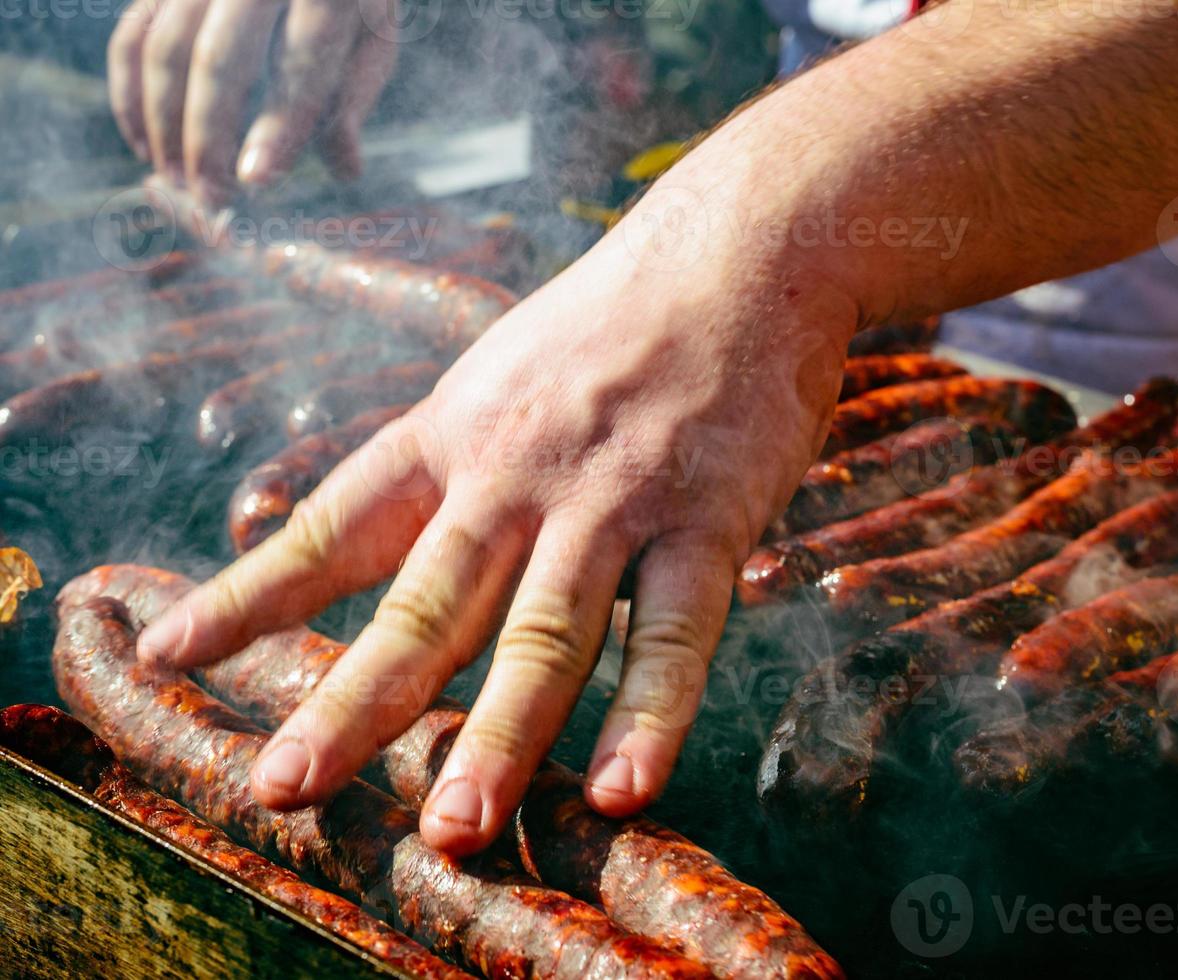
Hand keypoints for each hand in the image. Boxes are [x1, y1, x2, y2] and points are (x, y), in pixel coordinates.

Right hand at [108, 0, 399, 204]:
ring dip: (164, 124)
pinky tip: (144, 146)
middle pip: (219, 59)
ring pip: (165, 49)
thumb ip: (354, 94)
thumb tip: (344, 167)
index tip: (255, 180)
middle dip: (208, 137)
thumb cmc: (348, 1)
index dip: (277, 125)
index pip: (301, 62)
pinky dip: (129, 95)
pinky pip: (133, 37)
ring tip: (180, 182)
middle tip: (211, 197)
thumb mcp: (372, 36)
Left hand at [136, 179, 858, 853]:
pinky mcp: (708, 517)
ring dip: (498, 736)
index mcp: (454, 432)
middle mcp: (516, 470)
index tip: (172, 652)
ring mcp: (613, 496)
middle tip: (288, 787)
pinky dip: (650, 712)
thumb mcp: (505, 370)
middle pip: (424, 603)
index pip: (336, 524)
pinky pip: (675, 631)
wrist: (743, 249)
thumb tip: (392, 534)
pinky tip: (623, 786)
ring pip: (544, 631)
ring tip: (455, 827)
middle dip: (354, 701)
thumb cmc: (621, 318)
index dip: (252, 593)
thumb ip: (456, 457)